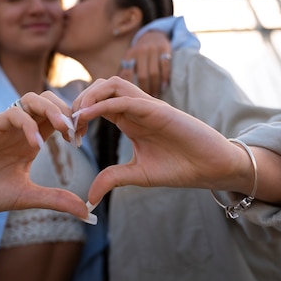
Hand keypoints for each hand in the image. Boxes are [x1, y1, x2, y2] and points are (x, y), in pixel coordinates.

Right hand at [0, 91, 92, 222]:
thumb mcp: (26, 197)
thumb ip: (55, 200)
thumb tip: (86, 212)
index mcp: (30, 140)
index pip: (58, 117)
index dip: (73, 123)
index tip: (81, 141)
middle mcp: (19, 129)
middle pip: (49, 100)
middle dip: (67, 111)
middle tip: (75, 134)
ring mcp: (4, 126)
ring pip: (32, 98)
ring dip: (52, 110)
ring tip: (63, 131)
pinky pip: (13, 114)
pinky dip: (28, 125)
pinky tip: (35, 146)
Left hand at [72, 77, 249, 207]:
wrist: (212, 167)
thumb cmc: (180, 167)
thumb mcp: (139, 174)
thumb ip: (113, 178)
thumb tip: (89, 196)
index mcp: (130, 119)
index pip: (98, 104)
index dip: (79, 115)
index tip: (69, 136)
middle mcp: (137, 108)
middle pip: (101, 87)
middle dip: (80, 101)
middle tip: (68, 125)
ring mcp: (148, 106)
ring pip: (112, 84)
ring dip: (90, 96)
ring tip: (76, 117)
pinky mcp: (159, 110)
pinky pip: (126, 99)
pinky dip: (104, 104)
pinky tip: (88, 117)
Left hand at [119, 30, 171, 96]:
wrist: (153, 34)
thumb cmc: (139, 54)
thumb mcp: (130, 58)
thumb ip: (123, 72)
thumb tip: (113, 91)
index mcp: (130, 55)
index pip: (127, 73)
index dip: (127, 88)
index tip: (127, 99)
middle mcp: (140, 51)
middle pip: (142, 75)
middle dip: (143, 90)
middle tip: (144, 101)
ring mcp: (153, 50)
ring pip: (154, 73)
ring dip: (154, 86)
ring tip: (154, 96)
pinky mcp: (165, 49)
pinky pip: (165, 66)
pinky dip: (165, 78)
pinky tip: (164, 87)